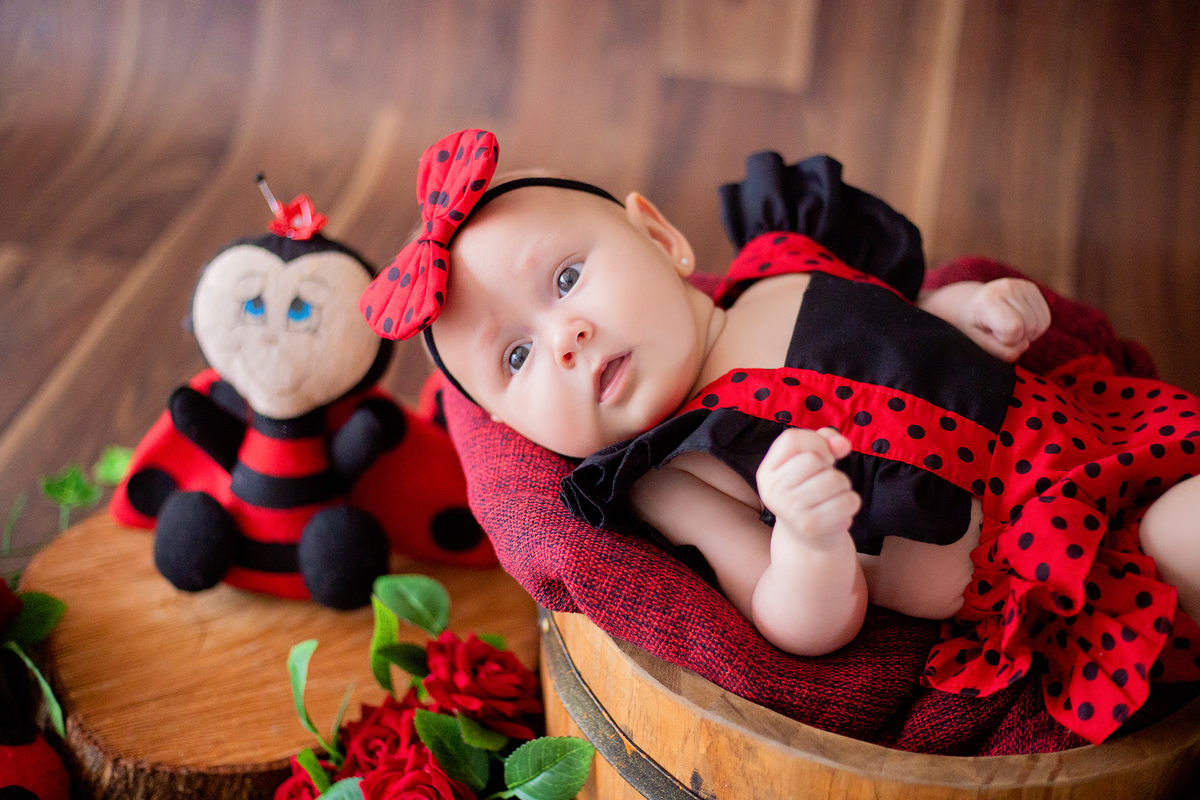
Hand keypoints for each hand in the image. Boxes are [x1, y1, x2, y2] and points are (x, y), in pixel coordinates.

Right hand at [756, 427, 860, 548]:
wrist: (807, 538)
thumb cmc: (809, 491)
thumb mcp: (811, 463)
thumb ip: (825, 442)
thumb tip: (842, 444)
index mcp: (767, 472)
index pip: (791, 439)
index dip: (816, 441)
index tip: (823, 455)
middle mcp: (773, 490)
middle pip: (813, 459)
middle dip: (830, 466)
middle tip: (825, 481)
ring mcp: (790, 510)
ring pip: (834, 479)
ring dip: (843, 485)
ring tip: (833, 495)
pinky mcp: (810, 526)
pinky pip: (847, 501)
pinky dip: (851, 502)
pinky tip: (839, 510)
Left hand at [962, 278, 1050, 361]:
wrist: (969, 304)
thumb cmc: (973, 325)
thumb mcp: (979, 342)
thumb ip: (1001, 350)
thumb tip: (1025, 345)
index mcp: (988, 300)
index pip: (1013, 328)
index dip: (1007, 340)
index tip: (993, 334)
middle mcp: (1006, 287)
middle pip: (1030, 326)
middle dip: (1018, 338)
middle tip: (1000, 332)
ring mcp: (1021, 285)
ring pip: (1040, 323)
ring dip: (1028, 333)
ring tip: (1009, 327)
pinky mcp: (1031, 287)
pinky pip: (1045, 318)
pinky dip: (1035, 327)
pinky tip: (1020, 322)